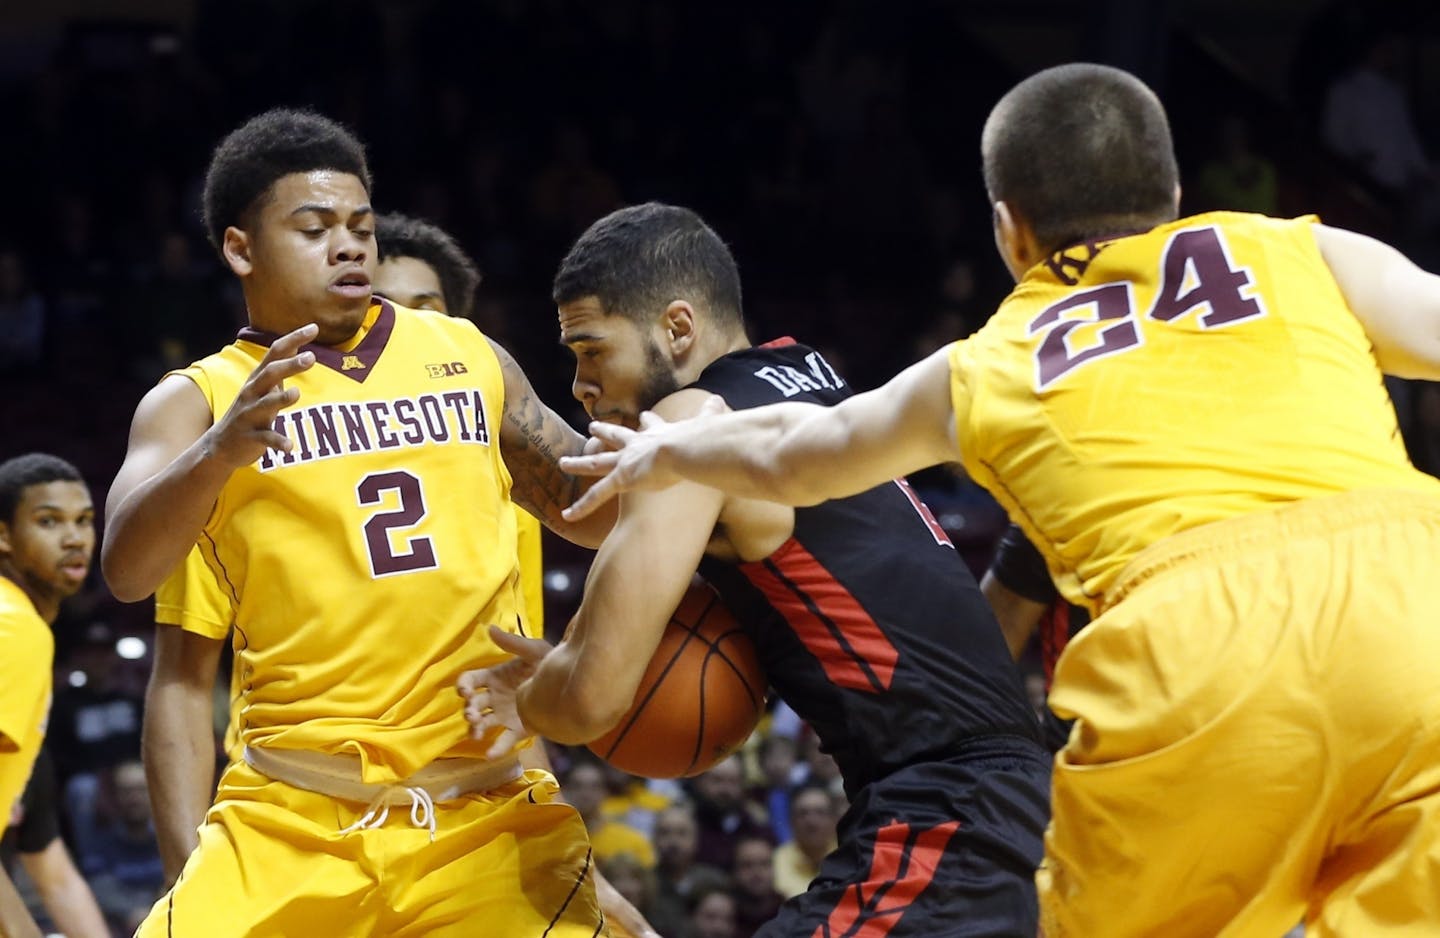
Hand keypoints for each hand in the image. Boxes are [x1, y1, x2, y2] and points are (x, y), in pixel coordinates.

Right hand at [202, 323, 318, 468]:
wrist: (220, 446)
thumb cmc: (249, 411)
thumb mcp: (263, 388)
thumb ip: (279, 369)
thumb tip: (297, 346)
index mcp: (258, 379)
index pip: (276, 352)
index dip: (294, 339)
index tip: (314, 327)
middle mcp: (252, 393)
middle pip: (270, 374)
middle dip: (290, 365)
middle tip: (312, 358)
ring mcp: (249, 415)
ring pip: (265, 404)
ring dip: (280, 399)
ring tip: (296, 393)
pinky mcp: (250, 437)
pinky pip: (265, 439)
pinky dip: (278, 442)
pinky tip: (290, 447)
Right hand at [457, 626, 553, 758]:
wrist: (572, 685)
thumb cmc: (550, 663)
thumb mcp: (534, 651)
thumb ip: (513, 643)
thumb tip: (490, 629)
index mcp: (494, 677)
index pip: (470, 680)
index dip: (463, 685)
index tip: (465, 690)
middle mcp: (494, 697)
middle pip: (473, 704)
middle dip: (469, 709)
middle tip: (472, 713)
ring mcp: (503, 715)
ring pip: (482, 724)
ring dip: (475, 728)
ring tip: (478, 732)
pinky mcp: (517, 730)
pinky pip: (503, 741)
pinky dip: (495, 749)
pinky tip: (490, 754)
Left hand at [559, 400, 724, 520]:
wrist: (688, 447)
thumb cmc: (702, 439)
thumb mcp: (706, 423)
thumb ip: (711, 413)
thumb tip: (719, 400)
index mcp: (660, 433)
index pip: (651, 424)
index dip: (649, 421)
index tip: (645, 415)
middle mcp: (638, 444)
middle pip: (616, 436)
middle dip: (604, 432)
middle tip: (593, 427)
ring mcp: (627, 462)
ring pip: (596, 463)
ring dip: (579, 463)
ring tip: (563, 462)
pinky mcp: (621, 479)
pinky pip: (596, 495)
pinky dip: (581, 506)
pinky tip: (566, 515)